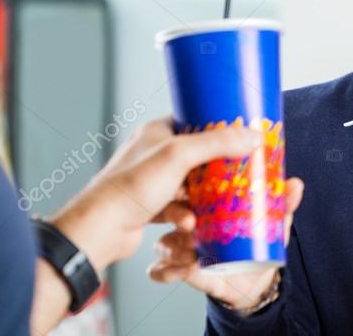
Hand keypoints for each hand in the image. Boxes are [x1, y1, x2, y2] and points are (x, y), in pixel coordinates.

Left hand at [49, 117, 262, 269]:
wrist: (101, 228)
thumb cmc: (132, 186)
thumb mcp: (179, 156)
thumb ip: (217, 143)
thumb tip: (251, 135)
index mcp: (156, 132)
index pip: (194, 124)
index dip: (218, 131)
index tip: (241, 139)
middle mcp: (153, 154)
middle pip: (196, 158)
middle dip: (214, 171)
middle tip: (235, 177)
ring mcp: (151, 182)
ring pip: (188, 187)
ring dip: (200, 199)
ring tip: (209, 207)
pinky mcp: (150, 207)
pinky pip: (177, 209)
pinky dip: (185, 216)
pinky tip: (188, 223)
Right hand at [147, 175, 303, 311]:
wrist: (255, 280)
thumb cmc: (257, 243)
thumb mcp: (272, 224)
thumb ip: (283, 204)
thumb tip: (296, 184)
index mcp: (207, 205)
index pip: (189, 188)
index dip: (187, 185)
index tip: (191, 187)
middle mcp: (189, 222)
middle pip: (172, 212)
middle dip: (178, 215)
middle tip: (191, 223)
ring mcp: (181, 246)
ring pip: (164, 242)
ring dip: (173, 247)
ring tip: (192, 254)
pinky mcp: (179, 270)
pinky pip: (159, 270)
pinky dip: (165, 270)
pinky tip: (181, 270)